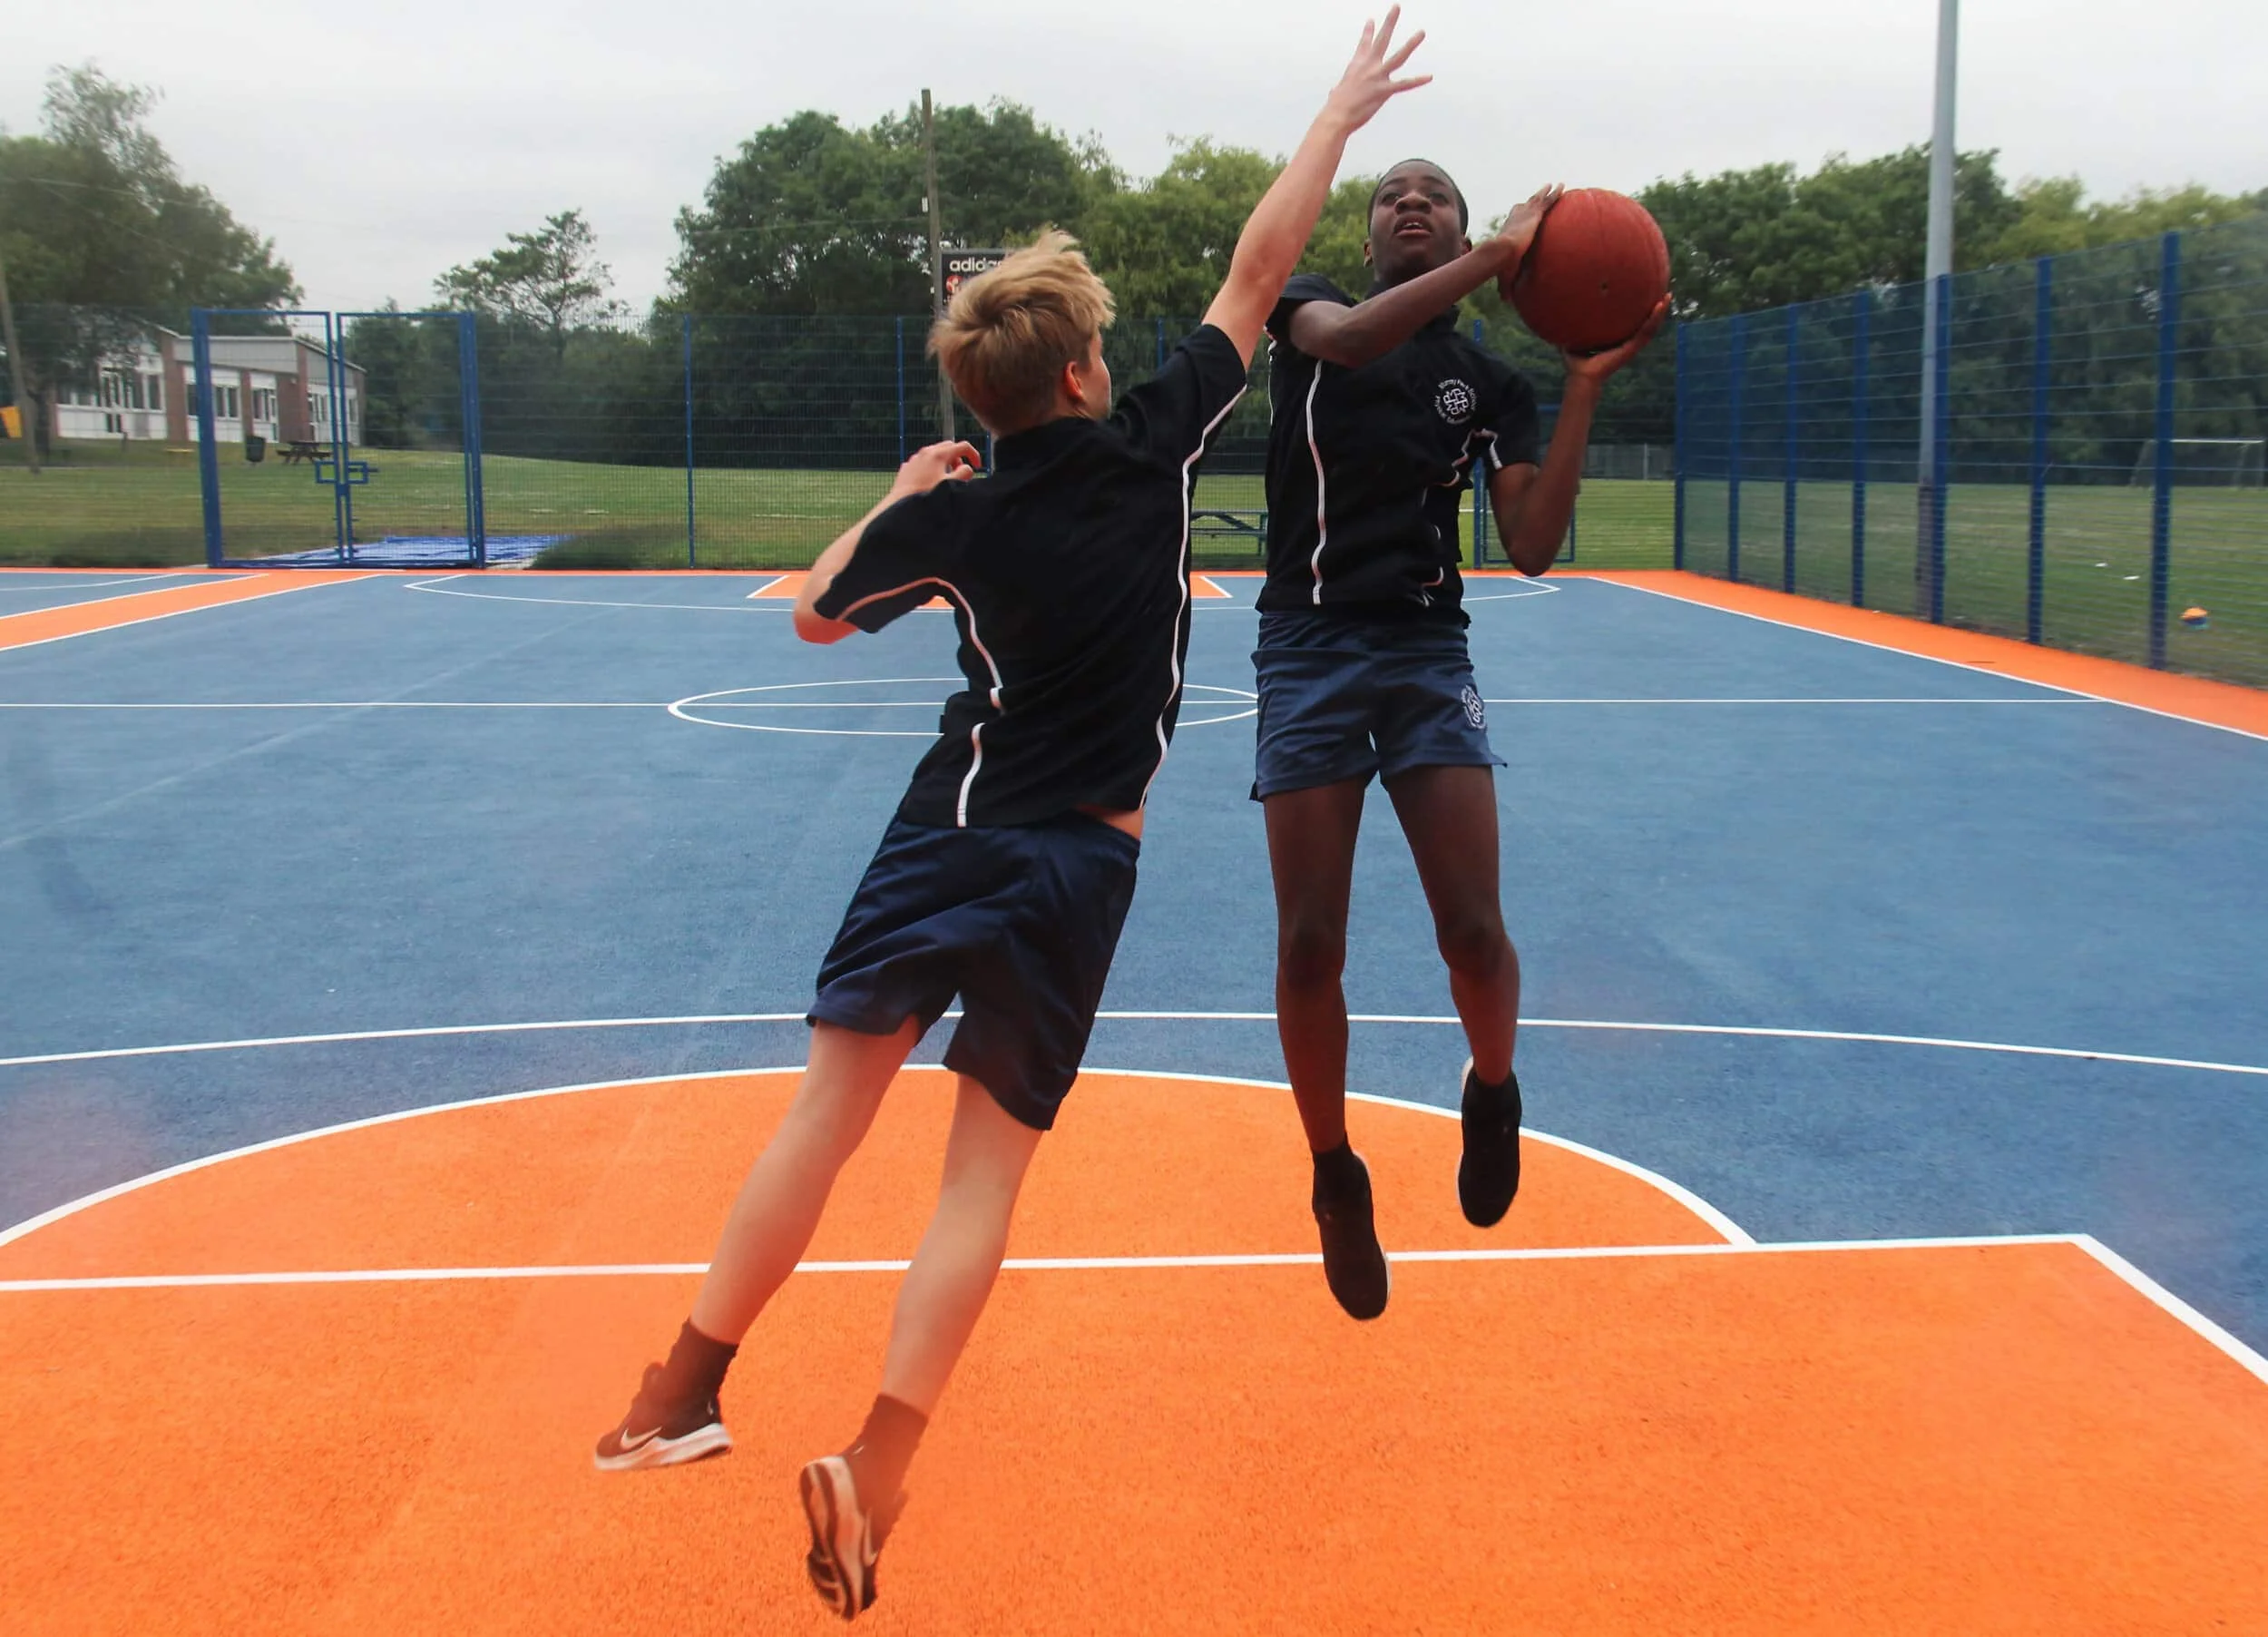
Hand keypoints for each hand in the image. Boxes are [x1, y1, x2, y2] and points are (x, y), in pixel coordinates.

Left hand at [890, 440, 981, 496]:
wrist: (901, 503)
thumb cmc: (927, 495)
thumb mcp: (951, 485)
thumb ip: (964, 473)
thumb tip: (967, 468)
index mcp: (939, 454)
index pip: (963, 446)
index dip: (974, 455)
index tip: (977, 467)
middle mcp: (926, 452)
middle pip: (949, 446)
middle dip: (958, 457)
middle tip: (961, 471)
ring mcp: (915, 458)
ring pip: (935, 453)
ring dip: (945, 462)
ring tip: (946, 477)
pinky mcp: (907, 467)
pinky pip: (923, 462)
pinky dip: (931, 466)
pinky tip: (930, 480)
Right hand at [1322, 6, 1431, 132]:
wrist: (1336, 116)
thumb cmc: (1335, 107)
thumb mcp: (1337, 93)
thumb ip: (1339, 89)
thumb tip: (1334, 92)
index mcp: (1357, 65)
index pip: (1364, 43)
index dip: (1369, 31)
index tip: (1372, 20)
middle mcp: (1368, 66)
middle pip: (1382, 39)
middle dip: (1390, 22)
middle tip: (1396, 7)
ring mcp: (1377, 77)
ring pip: (1398, 57)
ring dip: (1410, 44)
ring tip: (1421, 32)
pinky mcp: (1384, 91)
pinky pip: (1404, 84)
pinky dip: (1417, 81)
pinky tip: (1428, 77)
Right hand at [1491, 184, 1562, 286]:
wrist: (1502, 252)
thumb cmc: (1501, 263)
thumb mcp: (1506, 275)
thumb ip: (1507, 286)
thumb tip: (1506, 302)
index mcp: (1508, 228)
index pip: (1515, 219)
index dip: (1518, 215)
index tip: (1521, 211)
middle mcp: (1516, 217)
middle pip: (1526, 205)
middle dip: (1533, 199)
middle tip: (1540, 192)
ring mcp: (1525, 213)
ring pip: (1538, 199)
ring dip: (1545, 191)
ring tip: (1553, 184)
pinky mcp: (1535, 214)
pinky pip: (1548, 200)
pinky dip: (1555, 193)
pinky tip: (1562, 186)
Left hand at [1564, 297, 1669, 382]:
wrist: (1581, 376)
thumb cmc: (1576, 362)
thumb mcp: (1575, 338)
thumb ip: (1572, 325)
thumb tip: (1562, 309)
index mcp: (1618, 341)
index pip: (1633, 324)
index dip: (1642, 312)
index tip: (1648, 297)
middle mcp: (1628, 344)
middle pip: (1647, 324)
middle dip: (1656, 310)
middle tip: (1665, 295)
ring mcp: (1632, 347)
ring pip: (1651, 327)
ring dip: (1660, 312)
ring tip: (1668, 297)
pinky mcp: (1632, 348)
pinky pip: (1646, 331)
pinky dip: (1653, 319)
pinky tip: (1659, 306)